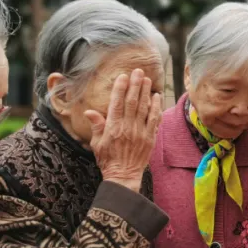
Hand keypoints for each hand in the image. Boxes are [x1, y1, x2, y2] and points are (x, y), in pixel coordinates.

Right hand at [85, 69, 162, 192]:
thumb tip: (90, 112)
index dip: (120, 88)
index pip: (116, 103)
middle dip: (135, 85)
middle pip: (132, 102)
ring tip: (147, 79)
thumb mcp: (97, 143)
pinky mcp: (150, 138)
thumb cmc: (107, 159)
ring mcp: (140, 133)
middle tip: (138, 72)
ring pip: (144, 108)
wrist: (123, 176)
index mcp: (112, 128)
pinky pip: (154, 120)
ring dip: (146, 92)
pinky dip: (156, 107)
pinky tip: (157, 97)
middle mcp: (127, 128)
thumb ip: (97, 126)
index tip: (123, 76)